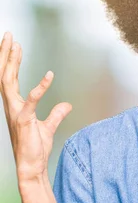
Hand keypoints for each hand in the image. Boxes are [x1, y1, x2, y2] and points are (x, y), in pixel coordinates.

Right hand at [0, 32, 71, 183]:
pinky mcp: (25, 121)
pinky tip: (49, 75)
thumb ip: (56, 114)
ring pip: (8, 83)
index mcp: (15, 105)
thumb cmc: (35, 148)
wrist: (32, 167)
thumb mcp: (48, 127)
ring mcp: (16, 113)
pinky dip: (40, 88)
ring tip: (15, 45)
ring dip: (12, 63)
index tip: (13, 43)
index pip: (9, 78)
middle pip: (4, 75)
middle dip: (5, 54)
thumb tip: (66, 105)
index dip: (10, 60)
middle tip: (8, 35)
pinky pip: (31, 101)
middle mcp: (11, 106)